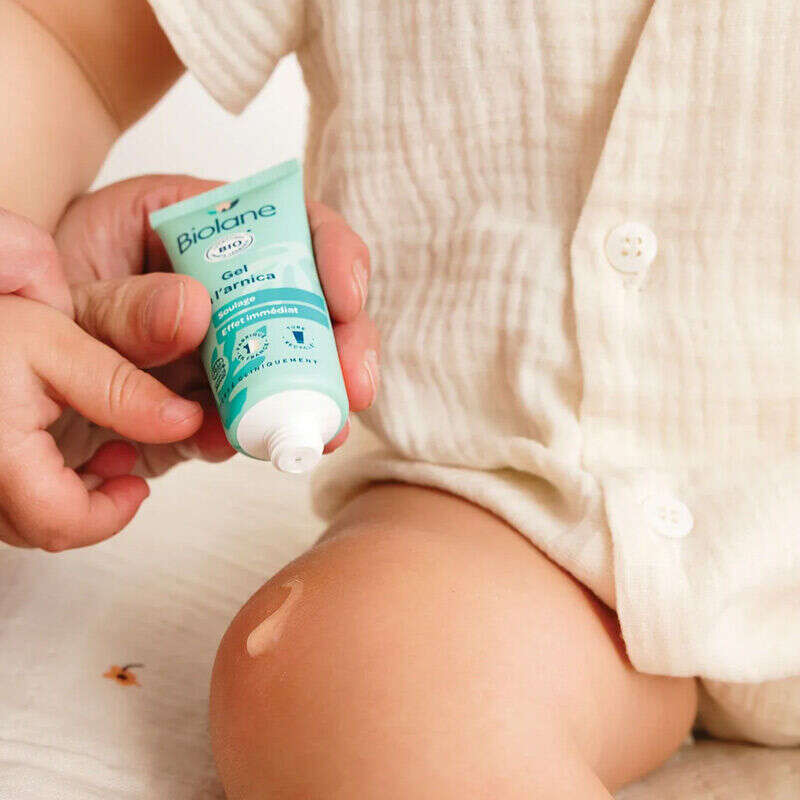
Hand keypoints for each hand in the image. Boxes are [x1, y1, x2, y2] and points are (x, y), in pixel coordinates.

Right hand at [0, 245, 202, 549]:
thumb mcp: (59, 343)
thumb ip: (123, 386)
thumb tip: (187, 419)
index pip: (58, 522)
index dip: (110, 514)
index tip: (138, 485)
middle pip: (44, 528)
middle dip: (98, 503)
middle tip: (126, 459)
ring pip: (27, 518)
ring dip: (74, 495)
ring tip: (105, 449)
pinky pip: (12, 500)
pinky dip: (48, 485)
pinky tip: (67, 451)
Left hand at [53, 175, 378, 475]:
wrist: (9, 375)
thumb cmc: (33, 304)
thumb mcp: (68, 291)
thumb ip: (121, 303)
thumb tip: (194, 310)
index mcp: (196, 226)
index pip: (290, 221)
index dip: (333, 253)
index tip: (346, 299)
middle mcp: (224, 285)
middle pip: (313, 300)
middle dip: (341, 345)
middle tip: (350, 387)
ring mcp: (225, 344)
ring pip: (296, 363)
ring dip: (314, 399)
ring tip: (319, 432)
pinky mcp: (215, 395)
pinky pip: (253, 413)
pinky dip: (258, 434)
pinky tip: (244, 445)